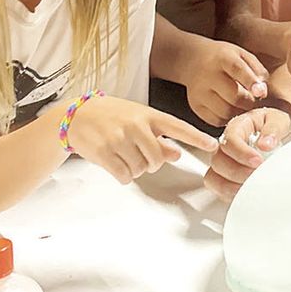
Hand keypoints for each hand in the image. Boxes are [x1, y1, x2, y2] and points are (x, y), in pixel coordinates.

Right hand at [65, 94, 218, 184]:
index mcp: (148, 115)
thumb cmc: (111, 116)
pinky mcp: (104, 152)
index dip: (197, 137)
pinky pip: (124, 176)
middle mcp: (136, 125)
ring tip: (123, 154)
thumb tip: (177, 153)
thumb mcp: (138, 119)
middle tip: (140, 154)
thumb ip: (159, 137)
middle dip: (152, 163)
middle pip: (158, 159)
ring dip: (135, 168)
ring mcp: (119, 138)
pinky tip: (116, 163)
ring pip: (141, 169)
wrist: (77, 115)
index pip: (178, 127)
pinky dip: (123, 175)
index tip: (213, 146)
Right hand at [181, 37, 268, 126]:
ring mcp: (199, 92)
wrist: (193, 59)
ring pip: (226, 112)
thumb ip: (257, 70)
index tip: (261, 92)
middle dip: (249, 101)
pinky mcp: (195, 105)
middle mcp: (207, 74)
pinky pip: (216, 120)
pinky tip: (229, 108)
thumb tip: (262, 92)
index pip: (237, 69)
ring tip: (241, 104)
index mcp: (222, 58)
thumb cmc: (224, 58)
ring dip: (239, 112)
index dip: (251, 82)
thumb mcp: (242, 54)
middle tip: (253, 98)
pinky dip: (227, 118)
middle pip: (234, 96)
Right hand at [204, 107, 290, 201]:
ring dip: (231, 185)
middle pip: (218, 160)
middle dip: (237, 171)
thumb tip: (266, 144)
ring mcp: (222, 162)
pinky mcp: (224, 178)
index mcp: (237, 127)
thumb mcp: (279, 121)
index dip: (241, 153)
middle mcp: (225, 144)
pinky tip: (245, 192)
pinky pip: (217, 189)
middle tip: (256, 175)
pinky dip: (229, 194)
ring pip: (213, 177)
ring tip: (251, 185)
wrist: (280, 140)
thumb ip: (273, 129)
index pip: (230, 139)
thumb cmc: (275, 128)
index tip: (258, 161)